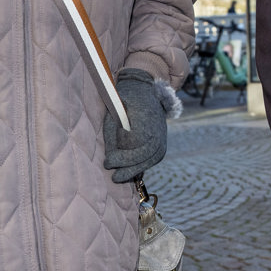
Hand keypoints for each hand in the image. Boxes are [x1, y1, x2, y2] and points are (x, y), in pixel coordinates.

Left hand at [102, 68, 167, 182]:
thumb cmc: (124, 102)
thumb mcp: (113, 113)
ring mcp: (162, 139)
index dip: (121, 154)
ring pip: (148, 160)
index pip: (135, 142)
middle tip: (109, 167)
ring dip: (132, 170)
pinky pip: (152, 160)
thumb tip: (111, 155)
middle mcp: (158, 129)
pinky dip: (139, 167)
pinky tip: (127, 174)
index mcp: (146, 117)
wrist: (146, 93)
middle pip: (143, 154)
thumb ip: (112, 133)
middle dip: (125, 165)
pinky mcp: (162, 146)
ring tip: (117, 177)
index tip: (107, 159)